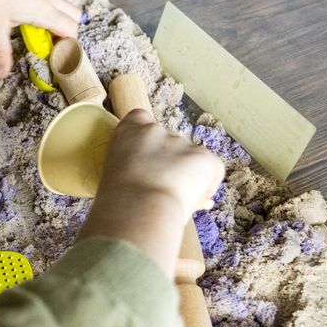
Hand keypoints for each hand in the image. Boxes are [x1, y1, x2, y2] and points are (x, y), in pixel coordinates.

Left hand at [0, 0, 81, 79]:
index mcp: (45, 12)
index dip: (69, 42)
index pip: (71, 30)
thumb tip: (0, 76)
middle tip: (52, 38)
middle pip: (75, 14)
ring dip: (66, 9)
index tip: (58, 51)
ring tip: (48, 18)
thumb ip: (1, 53)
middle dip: (69, 28)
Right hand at [101, 110, 224, 214]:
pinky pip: (212, 170)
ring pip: (191, 158)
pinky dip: (207, 185)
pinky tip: (192, 200)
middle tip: (161, 186)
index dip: (146, 135)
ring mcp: (182, 142)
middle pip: (169, 142)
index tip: (146, 154)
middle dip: (170, 161)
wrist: (138, 208)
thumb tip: (142, 178)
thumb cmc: (118, 199)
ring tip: (174, 197)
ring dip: (187, 175)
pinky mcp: (204, 156)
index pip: (139, 118)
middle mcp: (156, 130)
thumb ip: (128, 165)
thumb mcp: (114, 173)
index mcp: (129, 131)